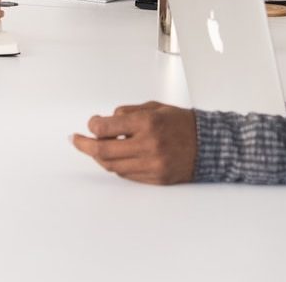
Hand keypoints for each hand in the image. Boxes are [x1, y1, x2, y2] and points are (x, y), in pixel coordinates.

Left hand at [70, 102, 196, 184]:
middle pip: (104, 151)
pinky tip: (115, 157)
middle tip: (76, 140)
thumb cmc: (183, 123)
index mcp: (148, 123)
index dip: (93, 125)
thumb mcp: (155, 107)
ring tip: (95, 148)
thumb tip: (104, 122)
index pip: (107, 127)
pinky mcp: (156, 178)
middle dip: (85, 145)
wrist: (210, 145)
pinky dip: (117, 166)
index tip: (91, 123)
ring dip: (100, 157)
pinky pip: (127, 175)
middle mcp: (149, 145)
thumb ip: (128, 113)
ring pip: (113, 166)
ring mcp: (152, 165)